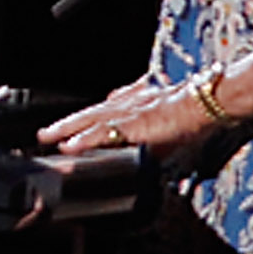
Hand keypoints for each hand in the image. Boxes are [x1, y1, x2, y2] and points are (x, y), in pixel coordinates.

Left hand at [38, 72, 216, 154]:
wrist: (207, 101)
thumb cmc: (195, 110)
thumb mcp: (171, 123)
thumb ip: (156, 136)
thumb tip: (152, 153)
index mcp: (136, 101)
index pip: (104, 109)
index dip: (85, 118)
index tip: (70, 125)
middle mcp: (127, 103)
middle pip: (90, 113)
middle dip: (66, 124)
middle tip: (45, 133)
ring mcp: (127, 112)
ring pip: (89, 120)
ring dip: (66, 130)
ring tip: (48, 138)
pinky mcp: (132, 123)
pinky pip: (102, 132)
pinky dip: (84, 139)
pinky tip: (70, 146)